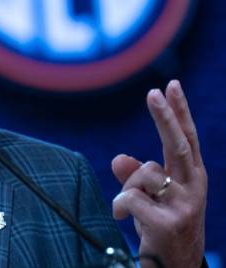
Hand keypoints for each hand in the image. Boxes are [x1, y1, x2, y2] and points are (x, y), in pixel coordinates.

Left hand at [111, 80, 206, 267]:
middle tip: (154, 92)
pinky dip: (119, 204)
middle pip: (179, 144)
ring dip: (127, 186)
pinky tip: (122, 218)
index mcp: (192, 176)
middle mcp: (194, 187)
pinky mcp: (170, 222)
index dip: (179, 112)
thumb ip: (134, 177)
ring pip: (145, 173)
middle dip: (165, 117)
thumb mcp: (149, 198)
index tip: (171, 85)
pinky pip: (131, 198)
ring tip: (127, 208)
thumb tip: (119, 158)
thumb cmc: (161, 228)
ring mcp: (185, 205)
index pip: (187, 138)